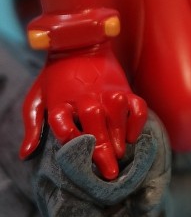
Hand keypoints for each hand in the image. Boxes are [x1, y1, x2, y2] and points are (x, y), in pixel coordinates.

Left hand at [20, 45, 147, 181]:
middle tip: (109, 173)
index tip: (75, 159)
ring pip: (116, 112)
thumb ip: (32, 126)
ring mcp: (106, 91)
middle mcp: (84, 97)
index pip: (63, 124)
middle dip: (102, 148)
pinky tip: (133, 137)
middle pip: (93, 121)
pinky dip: (137, 120)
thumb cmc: (55, 77)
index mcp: (60, 101)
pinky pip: (136, 104)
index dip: (69, 141)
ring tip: (121, 154)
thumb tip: (26, 154)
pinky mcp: (123, 88)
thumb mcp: (37, 98)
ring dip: (120, 133)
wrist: (79, 42)